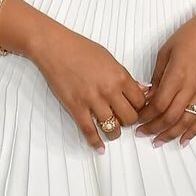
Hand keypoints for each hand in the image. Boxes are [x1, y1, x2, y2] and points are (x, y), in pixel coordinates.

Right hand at [28, 24, 151, 153]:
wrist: (54, 47)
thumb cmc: (80, 48)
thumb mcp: (109, 58)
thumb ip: (124, 76)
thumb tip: (140, 90)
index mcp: (120, 76)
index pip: (140, 101)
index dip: (141, 108)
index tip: (137, 110)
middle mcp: (109, 90)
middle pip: (130, 117)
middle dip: (129, 121)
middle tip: (124, 120)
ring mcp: (92, 100)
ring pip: (113, 128)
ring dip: (114, 133)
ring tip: (113, 131)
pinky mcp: (76, 107)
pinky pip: (89, 131)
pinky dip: (95, 142)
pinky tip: (99, 148)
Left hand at [135, 11, 195, 147]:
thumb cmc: (188, 36)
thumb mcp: (164, 52)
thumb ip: (157, 76)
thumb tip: (149, 96)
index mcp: (177, 75)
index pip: (159, 104)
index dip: (146, 116)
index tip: (137, 120)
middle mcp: (191, 86)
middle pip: (171, 116)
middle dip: (154, 128)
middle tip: (141, 133)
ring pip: (186, 122)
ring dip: (171, 134)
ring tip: (158, 141)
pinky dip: (193, 131)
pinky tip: (183, 140)